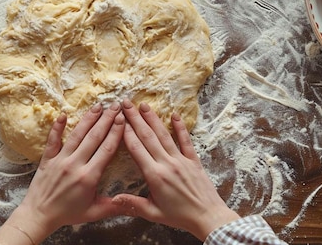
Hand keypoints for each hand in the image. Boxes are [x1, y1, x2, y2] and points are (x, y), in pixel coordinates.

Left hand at [0, 102, 124, 244]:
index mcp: (89, 176)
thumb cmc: (67, 214)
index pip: (106, 149)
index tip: (123, 119)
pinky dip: (57, 127)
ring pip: (77, 135)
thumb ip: (114, 207)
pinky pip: (53, 140)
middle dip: (106, 119)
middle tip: (115, 106)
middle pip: (94, 137)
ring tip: (98, 106)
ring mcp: (60, 160)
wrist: (39, 215)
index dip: (116, 132)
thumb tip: (133, 204)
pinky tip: (63, 114)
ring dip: (88, 119)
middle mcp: (75, 164)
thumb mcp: (94, 212)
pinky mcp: (47, 158)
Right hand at [112, 99, 239, 240]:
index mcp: (155, 176)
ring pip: (164, 135)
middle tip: (126, 104)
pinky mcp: (193, 160)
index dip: (126, 133)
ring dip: (153, 119)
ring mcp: (181, 160)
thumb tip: (113, 200)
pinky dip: (180, 127)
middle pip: (148, 137)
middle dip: (135, 119)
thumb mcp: (153, 213)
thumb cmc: (180, 217)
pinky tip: (175, 115)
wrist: (208, 217)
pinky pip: (186, 141)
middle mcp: (167, 164)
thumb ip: (133, 204)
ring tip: (144, 105)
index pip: (137, 149)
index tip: (118, 120)